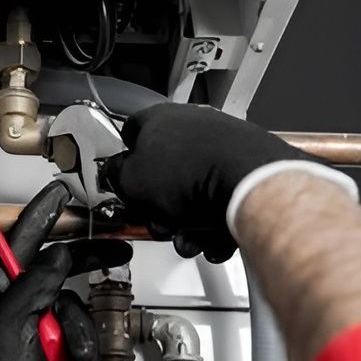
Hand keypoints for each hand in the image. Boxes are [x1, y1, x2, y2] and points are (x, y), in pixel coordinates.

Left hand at [0, 182, 131, 360]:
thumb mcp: (8, 327)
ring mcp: (35, 323)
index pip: (19, 240)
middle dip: (84, 269)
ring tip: (67, 358)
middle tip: (114, 251)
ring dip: (79, 334)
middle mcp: (12, 301)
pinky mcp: (53, 343)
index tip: (59, 192)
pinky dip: (82, 352)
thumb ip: (33, 284)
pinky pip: (80, 331)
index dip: (43, 215)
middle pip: (56, 267)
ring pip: (75, 304)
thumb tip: (56, 255)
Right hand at [104, 103, 322, 261]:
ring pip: (194, 193)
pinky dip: (216, 224)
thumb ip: (116, 175)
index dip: (124, 159)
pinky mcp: (246, 168)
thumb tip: (113, 173)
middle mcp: (192, 127)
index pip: (131, 132)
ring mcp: (222, 146)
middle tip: (159, 222)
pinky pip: (221, 202)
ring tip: (189, 240)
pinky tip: (213, 240)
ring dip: (187, 223)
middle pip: (164, 172)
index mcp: (158, 119)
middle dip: (160, 206)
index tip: (124, 180)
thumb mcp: (130, 181)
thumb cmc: (191, 175)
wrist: (248, 185)